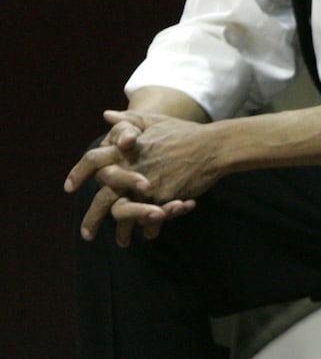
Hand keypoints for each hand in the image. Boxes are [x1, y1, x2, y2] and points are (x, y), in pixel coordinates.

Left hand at [66, 110, 220, 240]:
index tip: (69, 187)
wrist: (212, 146)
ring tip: (121, 242)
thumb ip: (129, 120)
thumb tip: (106, 115)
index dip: (79, 173)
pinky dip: (150, 227)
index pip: (92, 161)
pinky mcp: (163, 197)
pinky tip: (149, 235)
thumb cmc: (185, 133)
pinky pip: (151, 218)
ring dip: (122, 230)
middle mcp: (131, 169)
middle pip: (103, 197)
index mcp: (124, 151)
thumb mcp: (155, 121)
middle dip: (92, 218)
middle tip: (86, 234)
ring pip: (124, 213)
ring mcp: (146, 185)